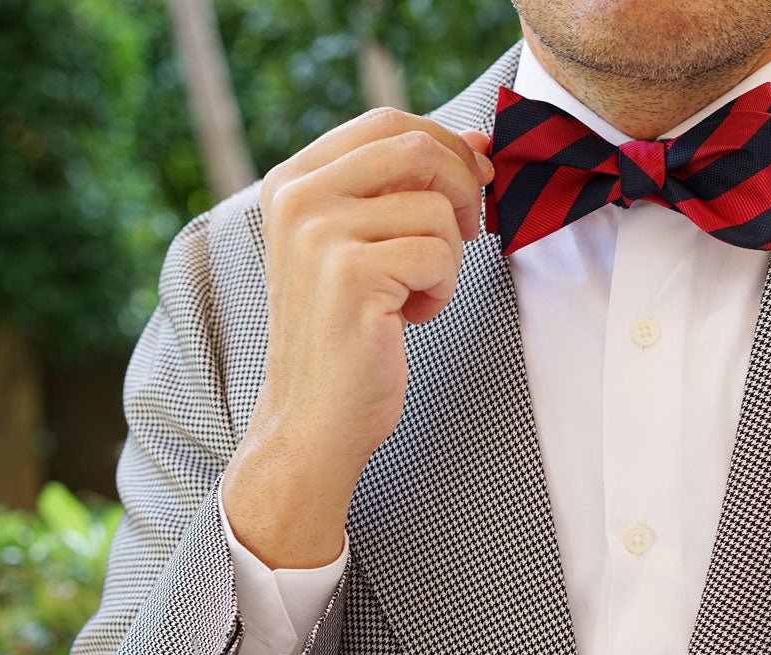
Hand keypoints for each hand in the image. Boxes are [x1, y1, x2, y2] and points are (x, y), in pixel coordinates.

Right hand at [224, 108, 493, 567]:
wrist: (313, 416)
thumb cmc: (349, 331)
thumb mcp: (367, 243)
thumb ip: (407, 187)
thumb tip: (476, 141)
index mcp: (294, 180)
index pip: (388, 122)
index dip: (448, 146)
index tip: (476, 182)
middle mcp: (298, 197)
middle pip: (417, 150)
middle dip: (462, 192)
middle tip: (462, 237)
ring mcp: (319, 233)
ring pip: (437, 209)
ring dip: (449, 258)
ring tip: (414, 295)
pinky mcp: (350, 274)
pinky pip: (440, 255)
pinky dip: (442, 291)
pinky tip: (409, 318)